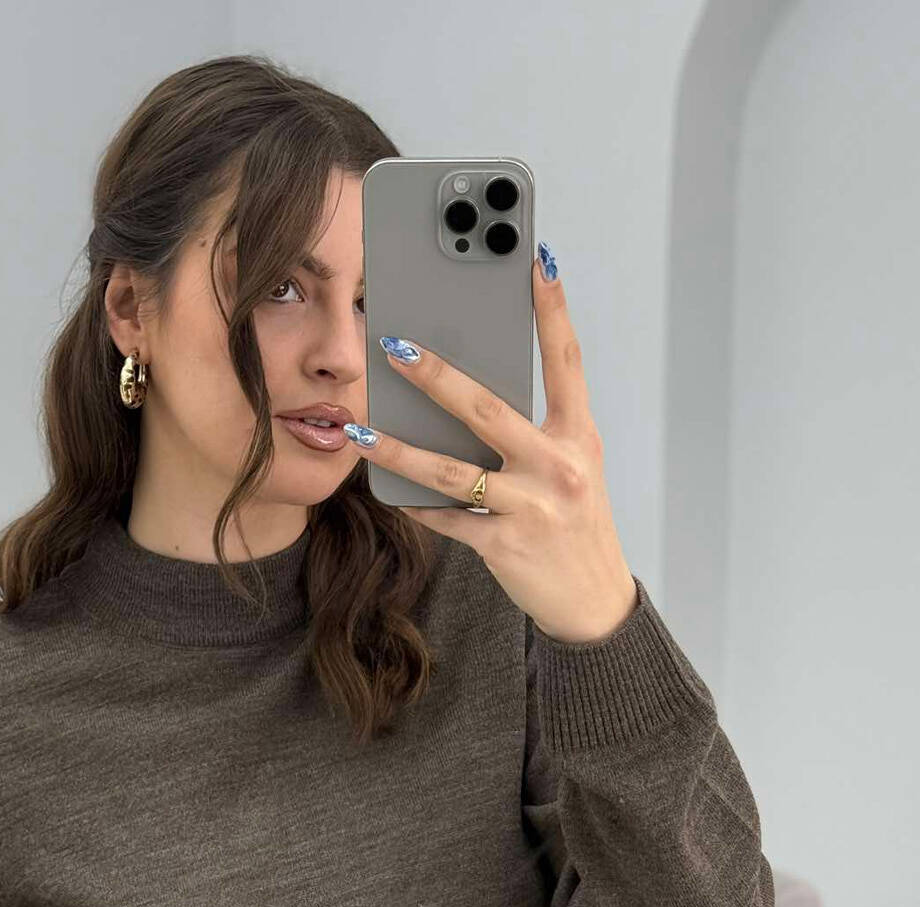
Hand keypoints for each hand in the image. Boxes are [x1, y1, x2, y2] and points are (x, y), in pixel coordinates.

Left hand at [345, 250, 638, 644]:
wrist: (593, 600)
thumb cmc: (574, 523)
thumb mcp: (569, 467)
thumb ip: (532, 430)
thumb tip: (467, 393)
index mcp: (577, 436)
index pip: (566, 360)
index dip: (552, 308)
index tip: (535, 258)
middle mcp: (558, 465)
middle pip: (488, 409)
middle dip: (436, 376)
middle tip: (394, 346)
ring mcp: (531, 506)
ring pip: (452, 470)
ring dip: (400, 449)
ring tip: (362, 430)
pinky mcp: (505, 544)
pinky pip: (448, 518)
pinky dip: (417, 505)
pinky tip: (388, 489)